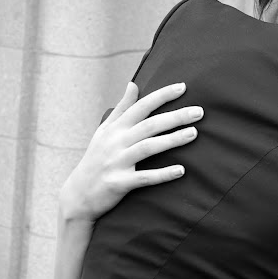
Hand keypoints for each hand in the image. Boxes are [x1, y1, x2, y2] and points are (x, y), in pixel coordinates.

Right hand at [59, 81, 202, 222]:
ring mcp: (117, 162)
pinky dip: (162, 174)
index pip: (141, 106)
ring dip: (172, 140)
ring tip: (194, 133)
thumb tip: (133, 84)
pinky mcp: (119, 183)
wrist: (78, 194)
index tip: (183, 87)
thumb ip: (122, 108)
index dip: (162, 96)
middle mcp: (116, 142)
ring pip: (148, 147)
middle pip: (149, 125)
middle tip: (199, 111)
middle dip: (175, 117)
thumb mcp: (104, 131)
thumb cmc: (96, 158)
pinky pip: (144, 177)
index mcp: (115, 128)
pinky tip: (181, 170)